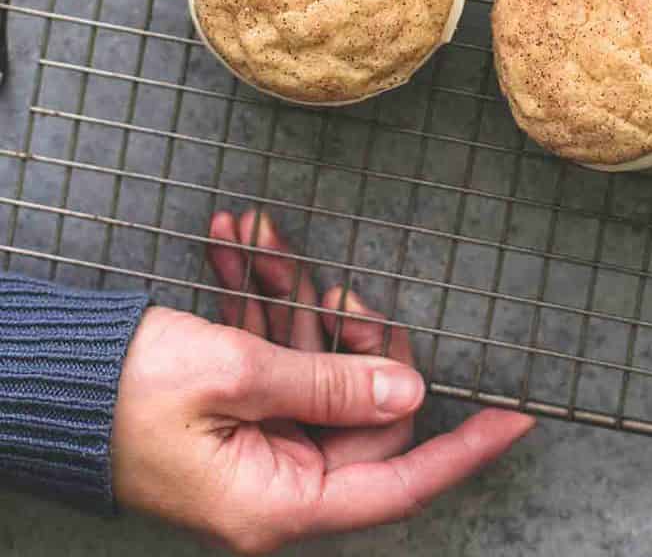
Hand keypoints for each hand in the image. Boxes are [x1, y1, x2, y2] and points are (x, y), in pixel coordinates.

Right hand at [111, 210, 533, 553]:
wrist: (36, 379)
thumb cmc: (122, 390)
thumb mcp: (235, 373)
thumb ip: (329, 384)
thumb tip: (409, 394)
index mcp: (278, 500)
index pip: (397, 482)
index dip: (461, 448)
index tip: (518, 415)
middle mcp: (271, 482)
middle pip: (356, 405)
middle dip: (346, 330)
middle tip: (334, 282)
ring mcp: (249, 445)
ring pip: (306, 366)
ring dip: (284, 296)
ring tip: (254, 236)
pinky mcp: (226, 411)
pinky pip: (265, 356)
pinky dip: (252, 301)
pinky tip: (232, 244)